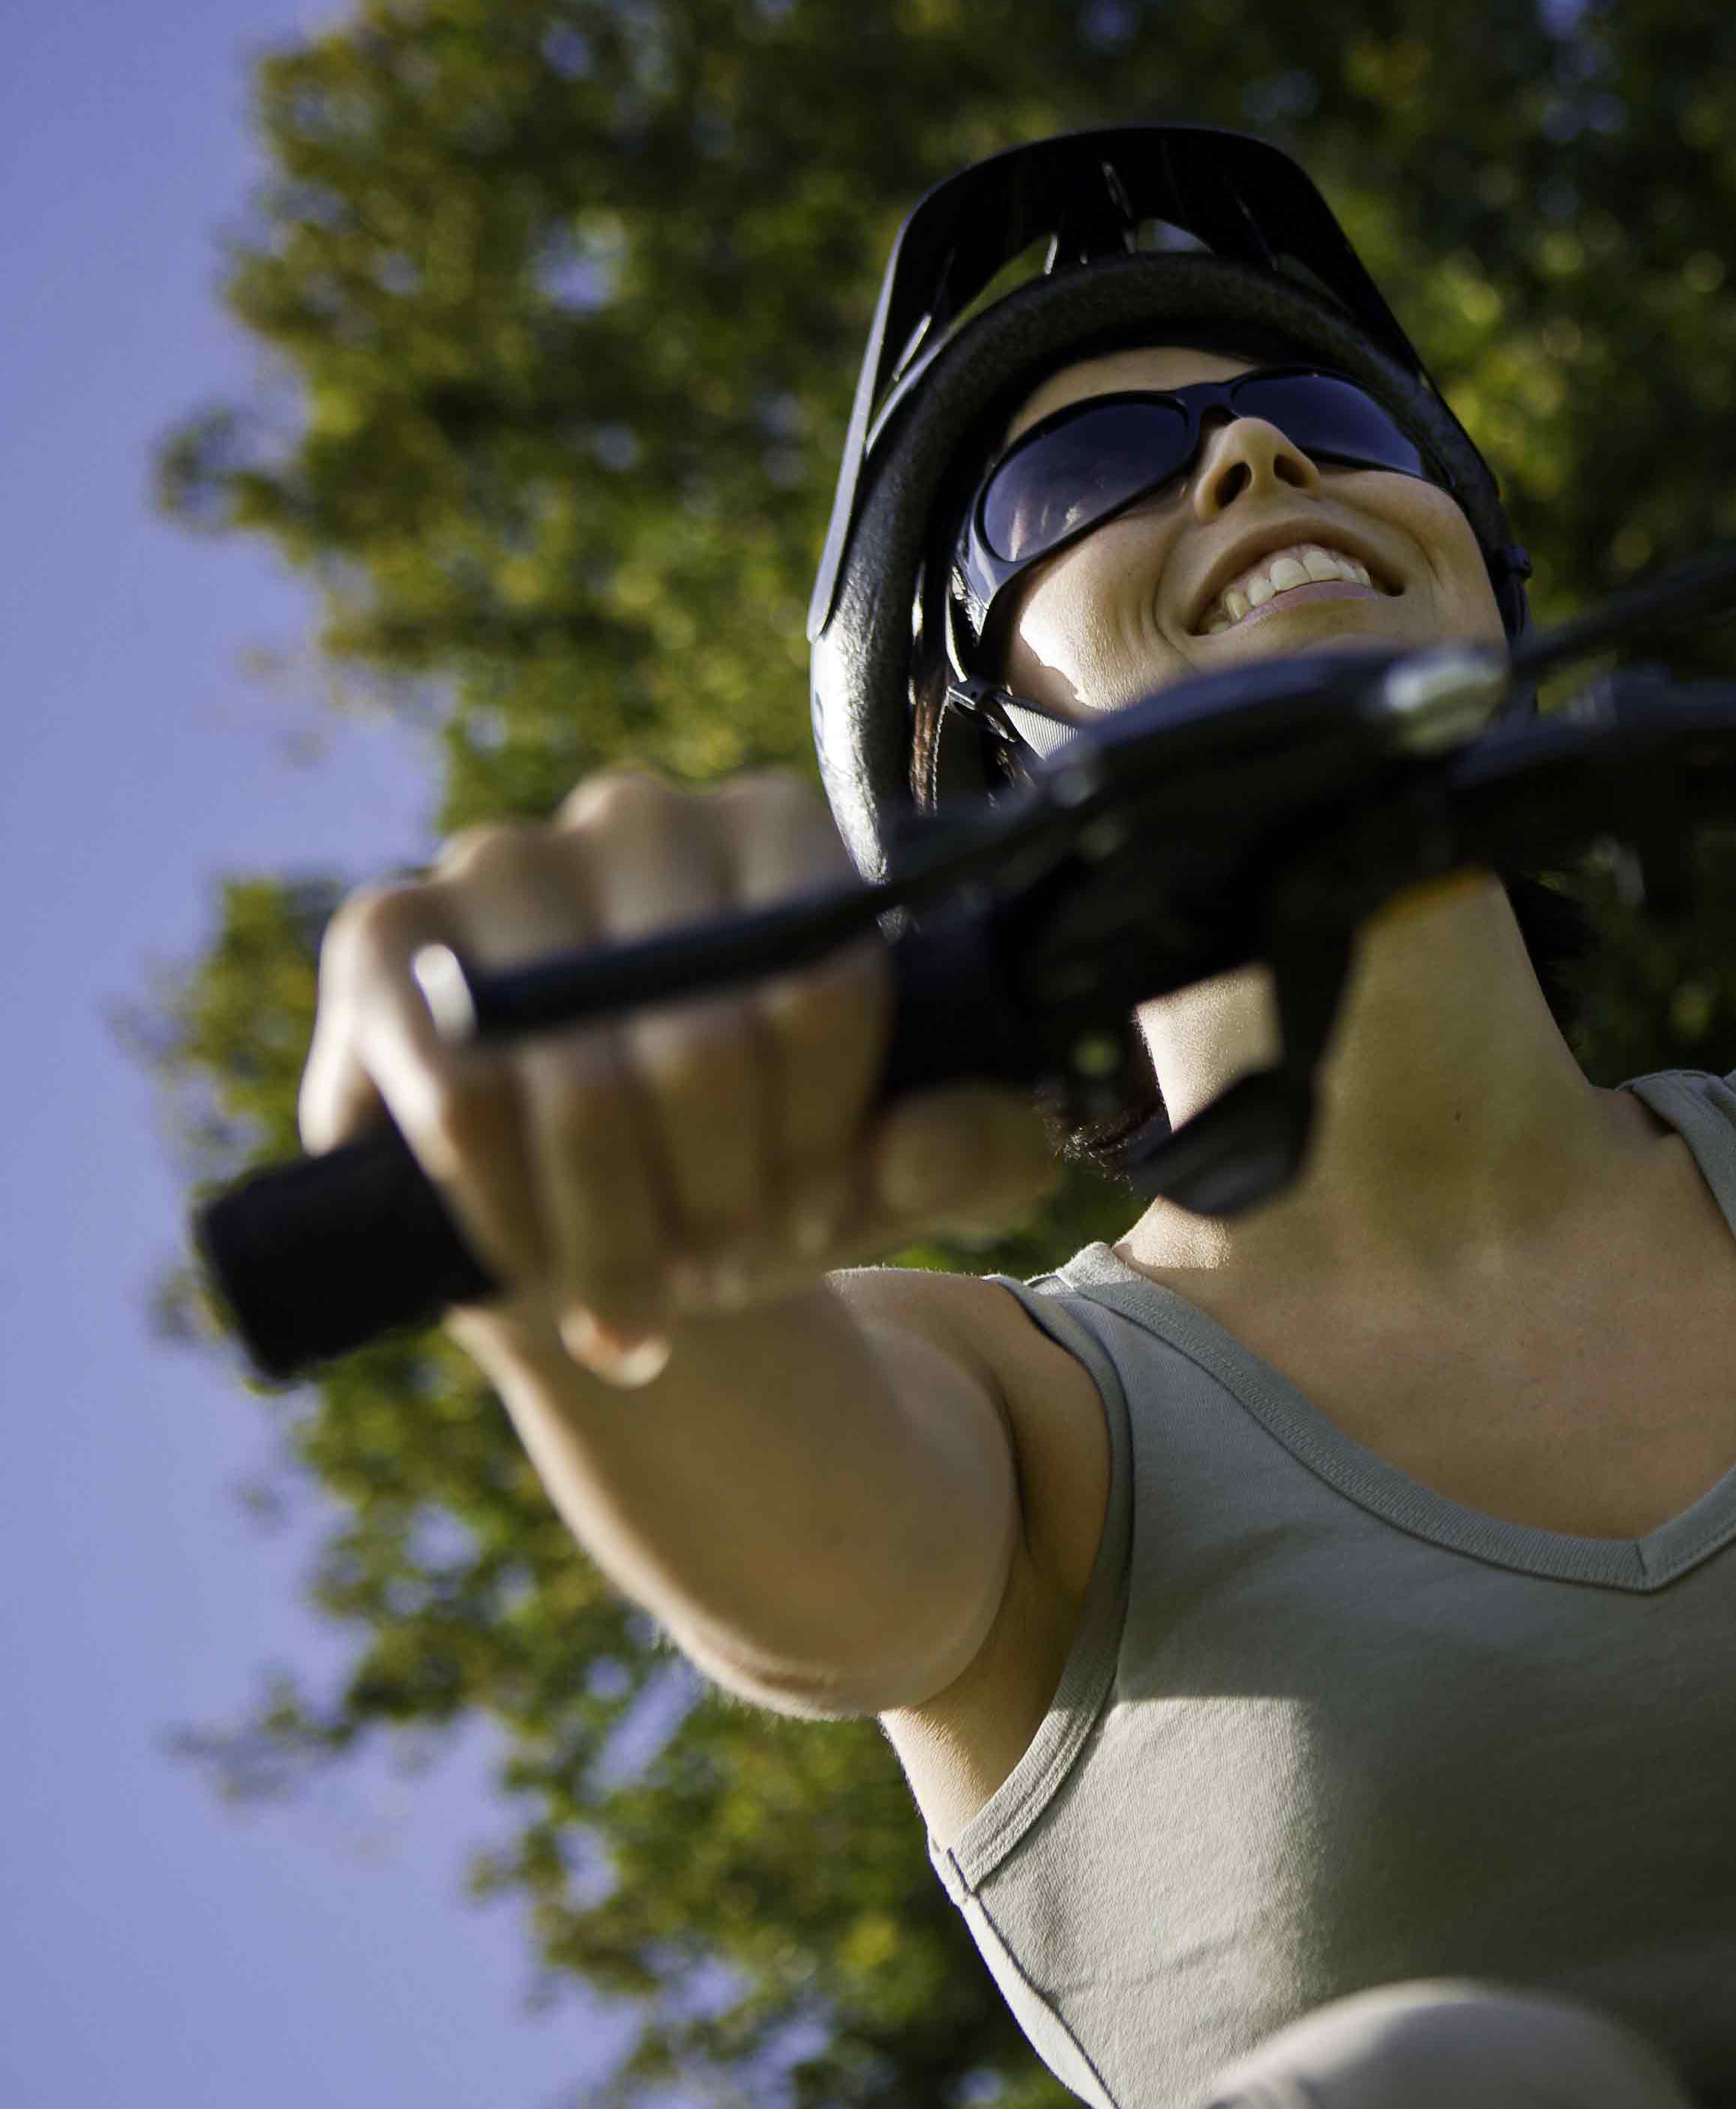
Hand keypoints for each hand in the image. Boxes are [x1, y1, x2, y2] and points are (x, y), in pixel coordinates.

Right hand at [301, 768, 1057, 1383]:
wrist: (593, 1211)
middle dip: (722, 1207)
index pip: (827, 992)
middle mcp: (642, 814)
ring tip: (641, 1294)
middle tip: (719, 1273)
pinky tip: (541, 1269)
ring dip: (619, 1234)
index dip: (826, 1147)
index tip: (814, 1222)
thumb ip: (976, 1152)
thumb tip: (930, 1139)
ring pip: (580, 1091)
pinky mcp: (386, 938)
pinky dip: (512, 1217)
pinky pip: (459, 1103)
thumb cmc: (762, 1167)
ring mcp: (504, 861)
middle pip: (707, 1048)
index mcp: (784, 833)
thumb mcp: (903, 1171)